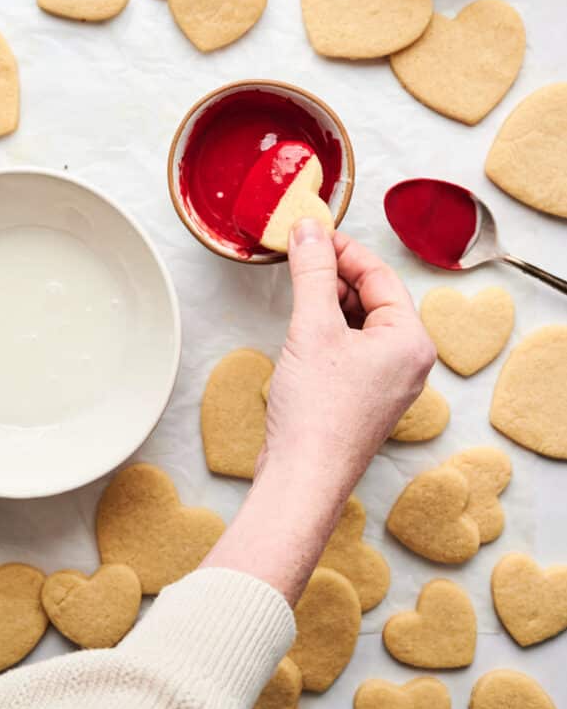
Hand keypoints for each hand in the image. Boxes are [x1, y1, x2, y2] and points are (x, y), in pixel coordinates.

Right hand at [261, 219, 435, 486]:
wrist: (303, 480)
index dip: (343, 250)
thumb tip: (308, 229)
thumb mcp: (313, 327)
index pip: (380, 275)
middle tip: (299, 259)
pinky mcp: (364, 397)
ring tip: (297, 294)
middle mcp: (408, 361)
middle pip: (373, 297)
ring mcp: (388, 382)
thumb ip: (312, 271)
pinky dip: (328, 331)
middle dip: (335, 276)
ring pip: (360, 323)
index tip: (311, 234)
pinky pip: (351, 349)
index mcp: (411, 340)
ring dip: (328, 303)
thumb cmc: (317, 413)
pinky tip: (302, 331)